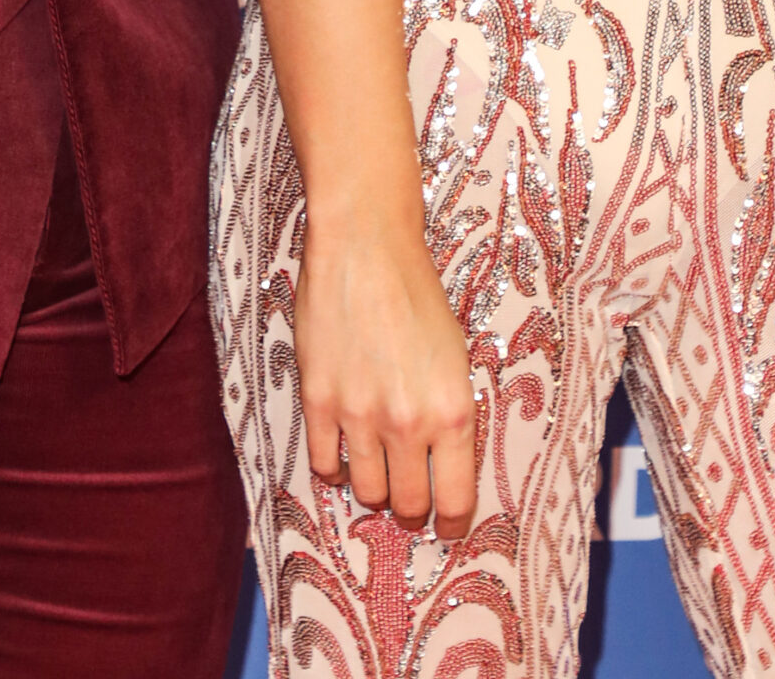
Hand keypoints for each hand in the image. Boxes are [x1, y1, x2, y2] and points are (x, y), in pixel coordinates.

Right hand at [294, 224, 477, 539]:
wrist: (366, 246)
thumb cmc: (417, 292)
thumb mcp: (455, 357)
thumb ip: (448, 414)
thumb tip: (441, 465)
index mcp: (453, 412)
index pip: (455, 501)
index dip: (451, 525)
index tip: (446, 529)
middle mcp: (408, 422)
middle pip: (407, 504)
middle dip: (411, 509)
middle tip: (409, 501)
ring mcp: (360, 414)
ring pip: (366, 491)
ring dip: (373, 490)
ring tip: (376, 472)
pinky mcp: (319, 400)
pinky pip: (324, 463)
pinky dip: (335, 468)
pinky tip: (342, 455)